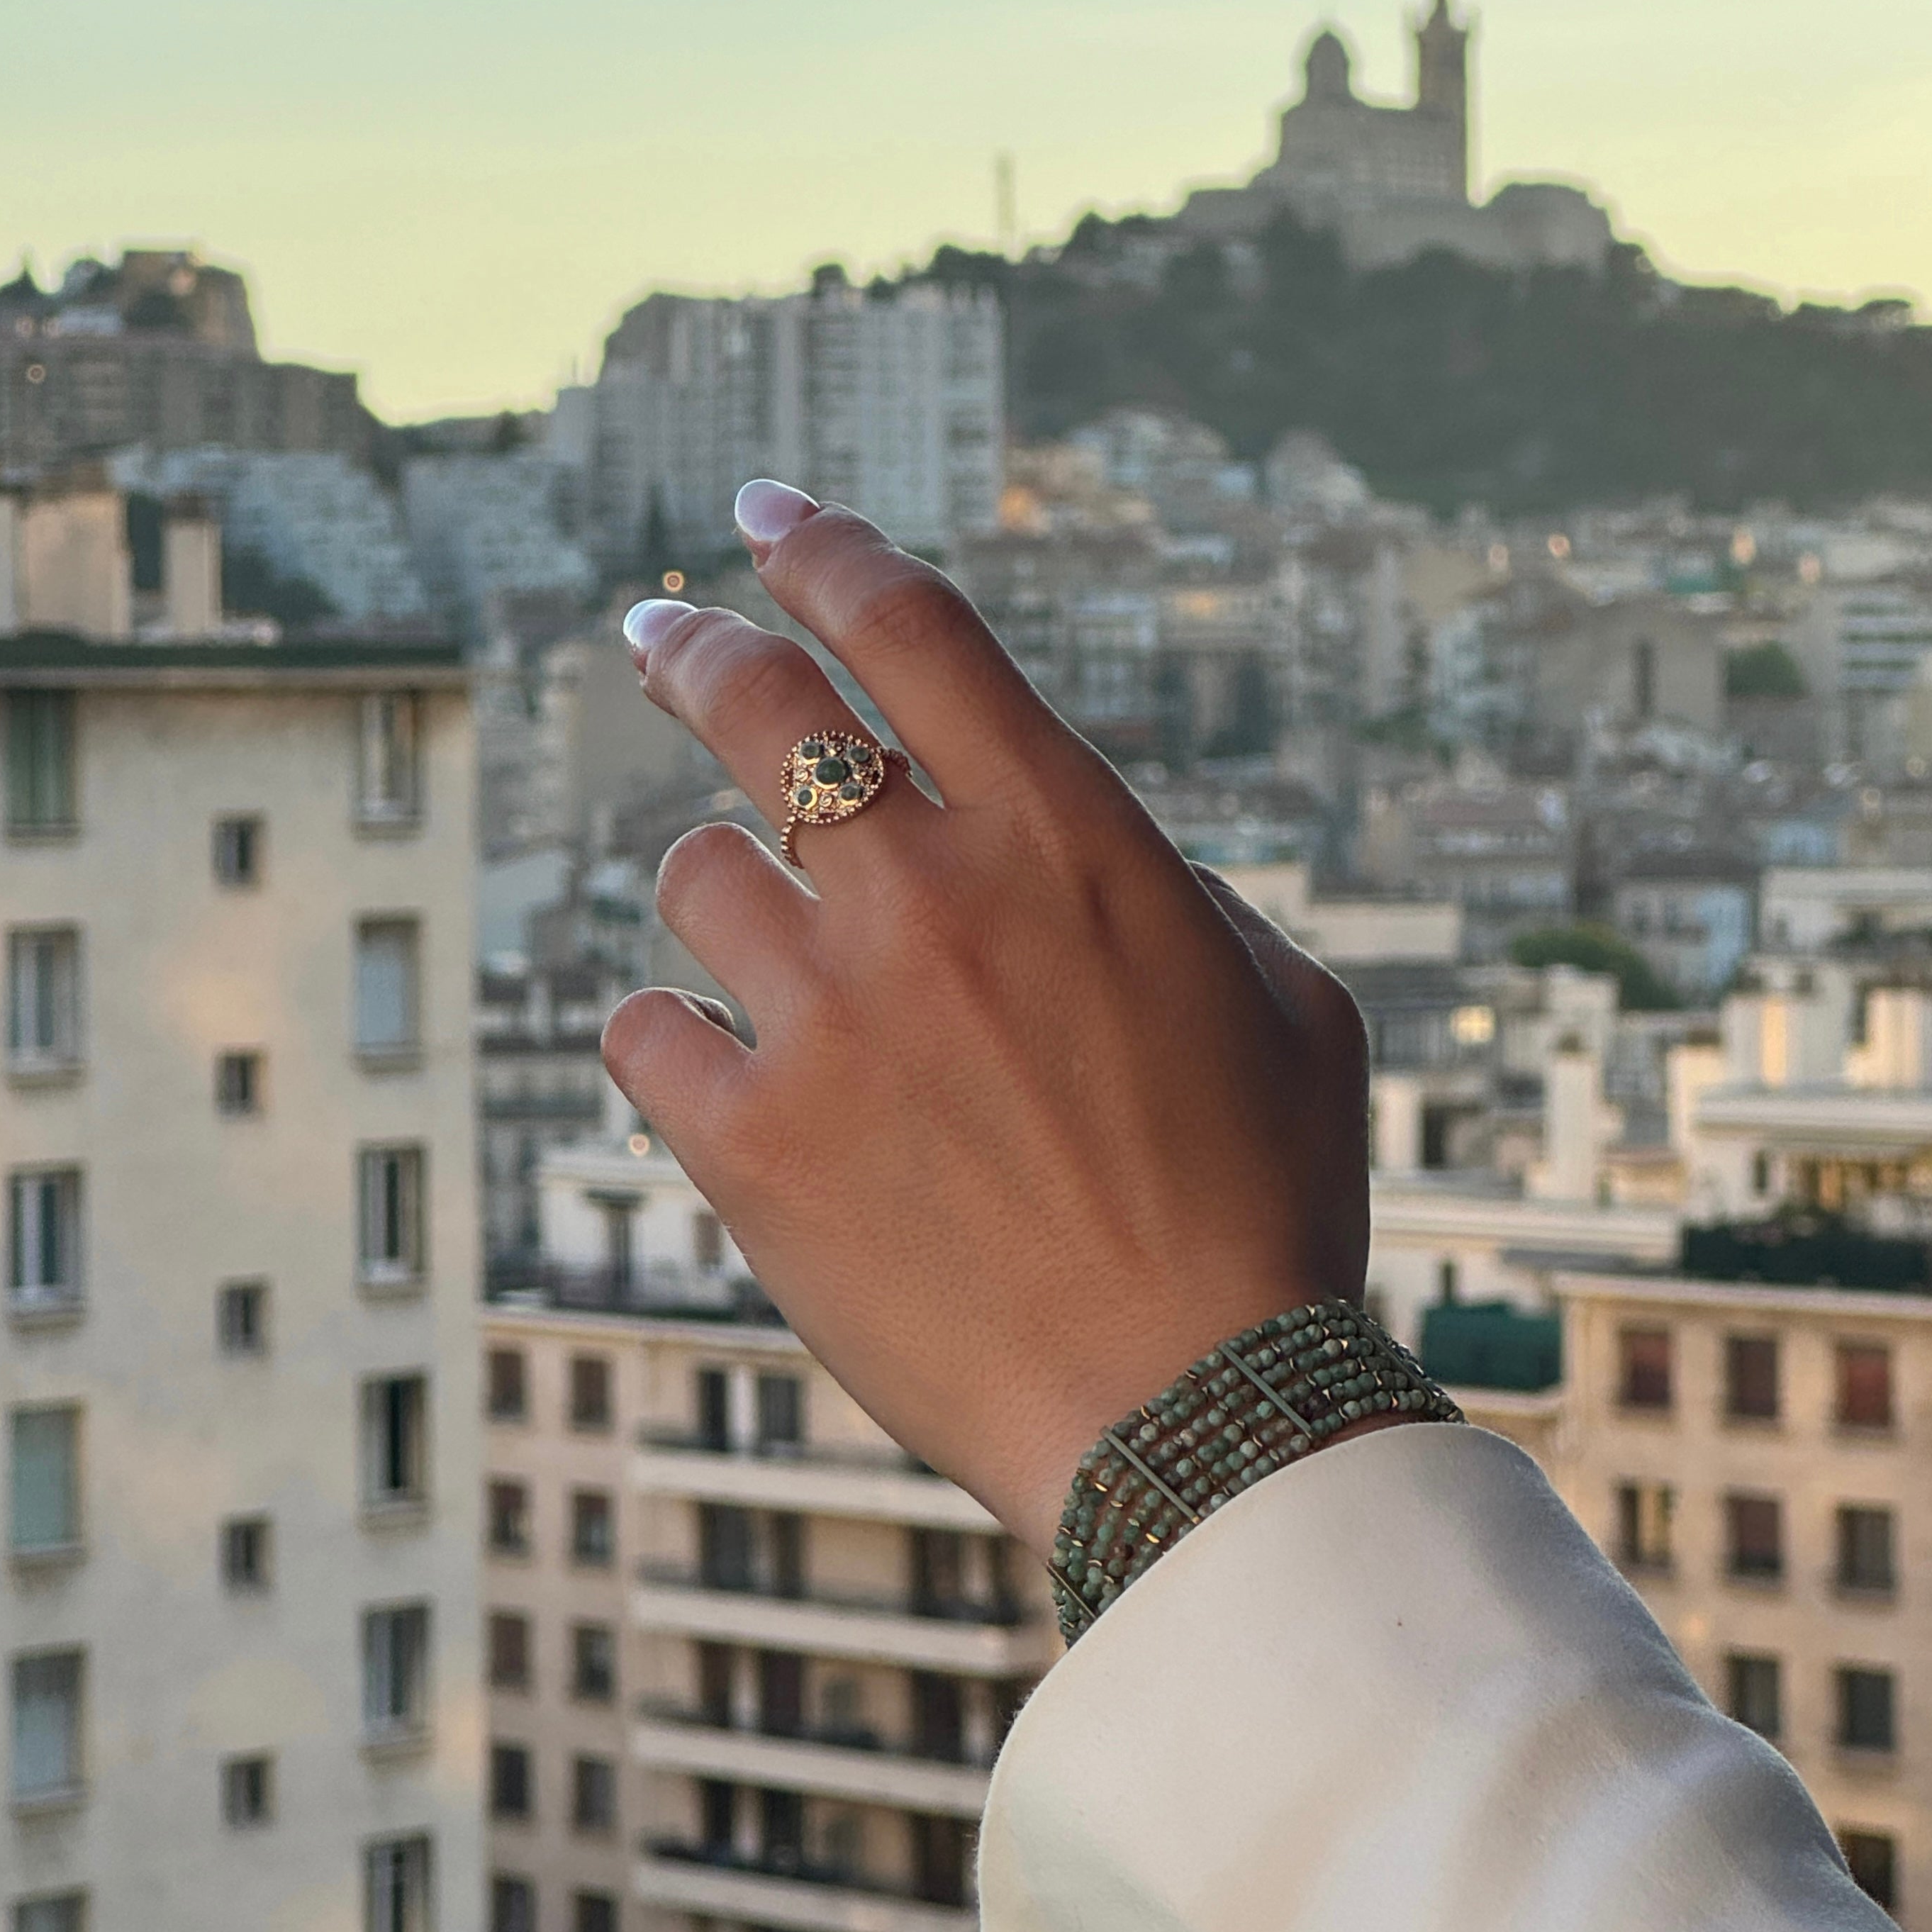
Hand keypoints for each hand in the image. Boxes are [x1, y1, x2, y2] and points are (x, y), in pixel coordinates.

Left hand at [603, 481, 1370, 1548]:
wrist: (1195, 1415)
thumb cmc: (1266, 1207)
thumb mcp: (1287, 1005)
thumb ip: (1164, 892)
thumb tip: (1066, 852)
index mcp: (1070, 841)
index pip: (912, 628)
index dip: (823, 548)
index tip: (768, 517)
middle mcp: (935, 898)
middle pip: (760, 703)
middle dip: (695, 643)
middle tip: (664, 631)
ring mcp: (831, 1020)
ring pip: (693, 875)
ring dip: (727, 891)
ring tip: (772, 945)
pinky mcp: (754, 1150)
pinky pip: (644, 1032)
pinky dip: (675, 1034)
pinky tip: (724, 1066)